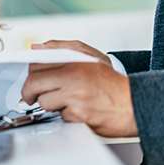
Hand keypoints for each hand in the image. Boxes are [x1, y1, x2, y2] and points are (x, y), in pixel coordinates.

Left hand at [22, 41, 137, 137]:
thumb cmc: (112, 82)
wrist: (134, 104)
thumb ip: (62, 48)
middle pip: (34, 84)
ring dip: (50, 105)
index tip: (32, 80)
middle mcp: (74, 78)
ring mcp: (75, 97)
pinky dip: (65, 116)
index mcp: (74, 62)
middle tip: (31, 97)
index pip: (37, 65)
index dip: (31, 74)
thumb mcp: (90, 56)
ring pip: (44, 102)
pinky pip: (59, 117)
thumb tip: (37, 48)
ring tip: (64, 101)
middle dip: (29, 93)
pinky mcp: (79, 115)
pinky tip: (77, 110)